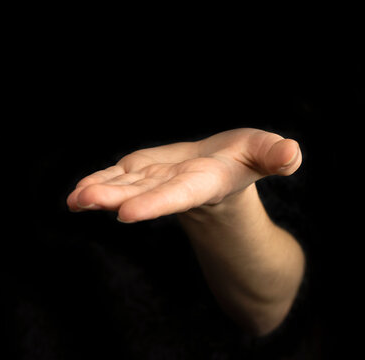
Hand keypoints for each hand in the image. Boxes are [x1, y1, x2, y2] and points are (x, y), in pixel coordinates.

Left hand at [67, 128, 301, 222]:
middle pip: (141, 194)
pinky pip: (116, 178)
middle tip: (85, 200)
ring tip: (74, 199)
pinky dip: (97, 183)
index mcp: (201, 183)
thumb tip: (292, 154)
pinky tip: (76, 194)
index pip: (176, 195)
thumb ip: (274, 155)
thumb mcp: (262, 152)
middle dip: (113, 198)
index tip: (126, 213)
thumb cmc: (244, 160)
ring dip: (97, 192)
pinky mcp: (139, 173)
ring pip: (122, 187)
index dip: (153, 203)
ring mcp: (152, 181)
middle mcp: (171, 187)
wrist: (217, 171)